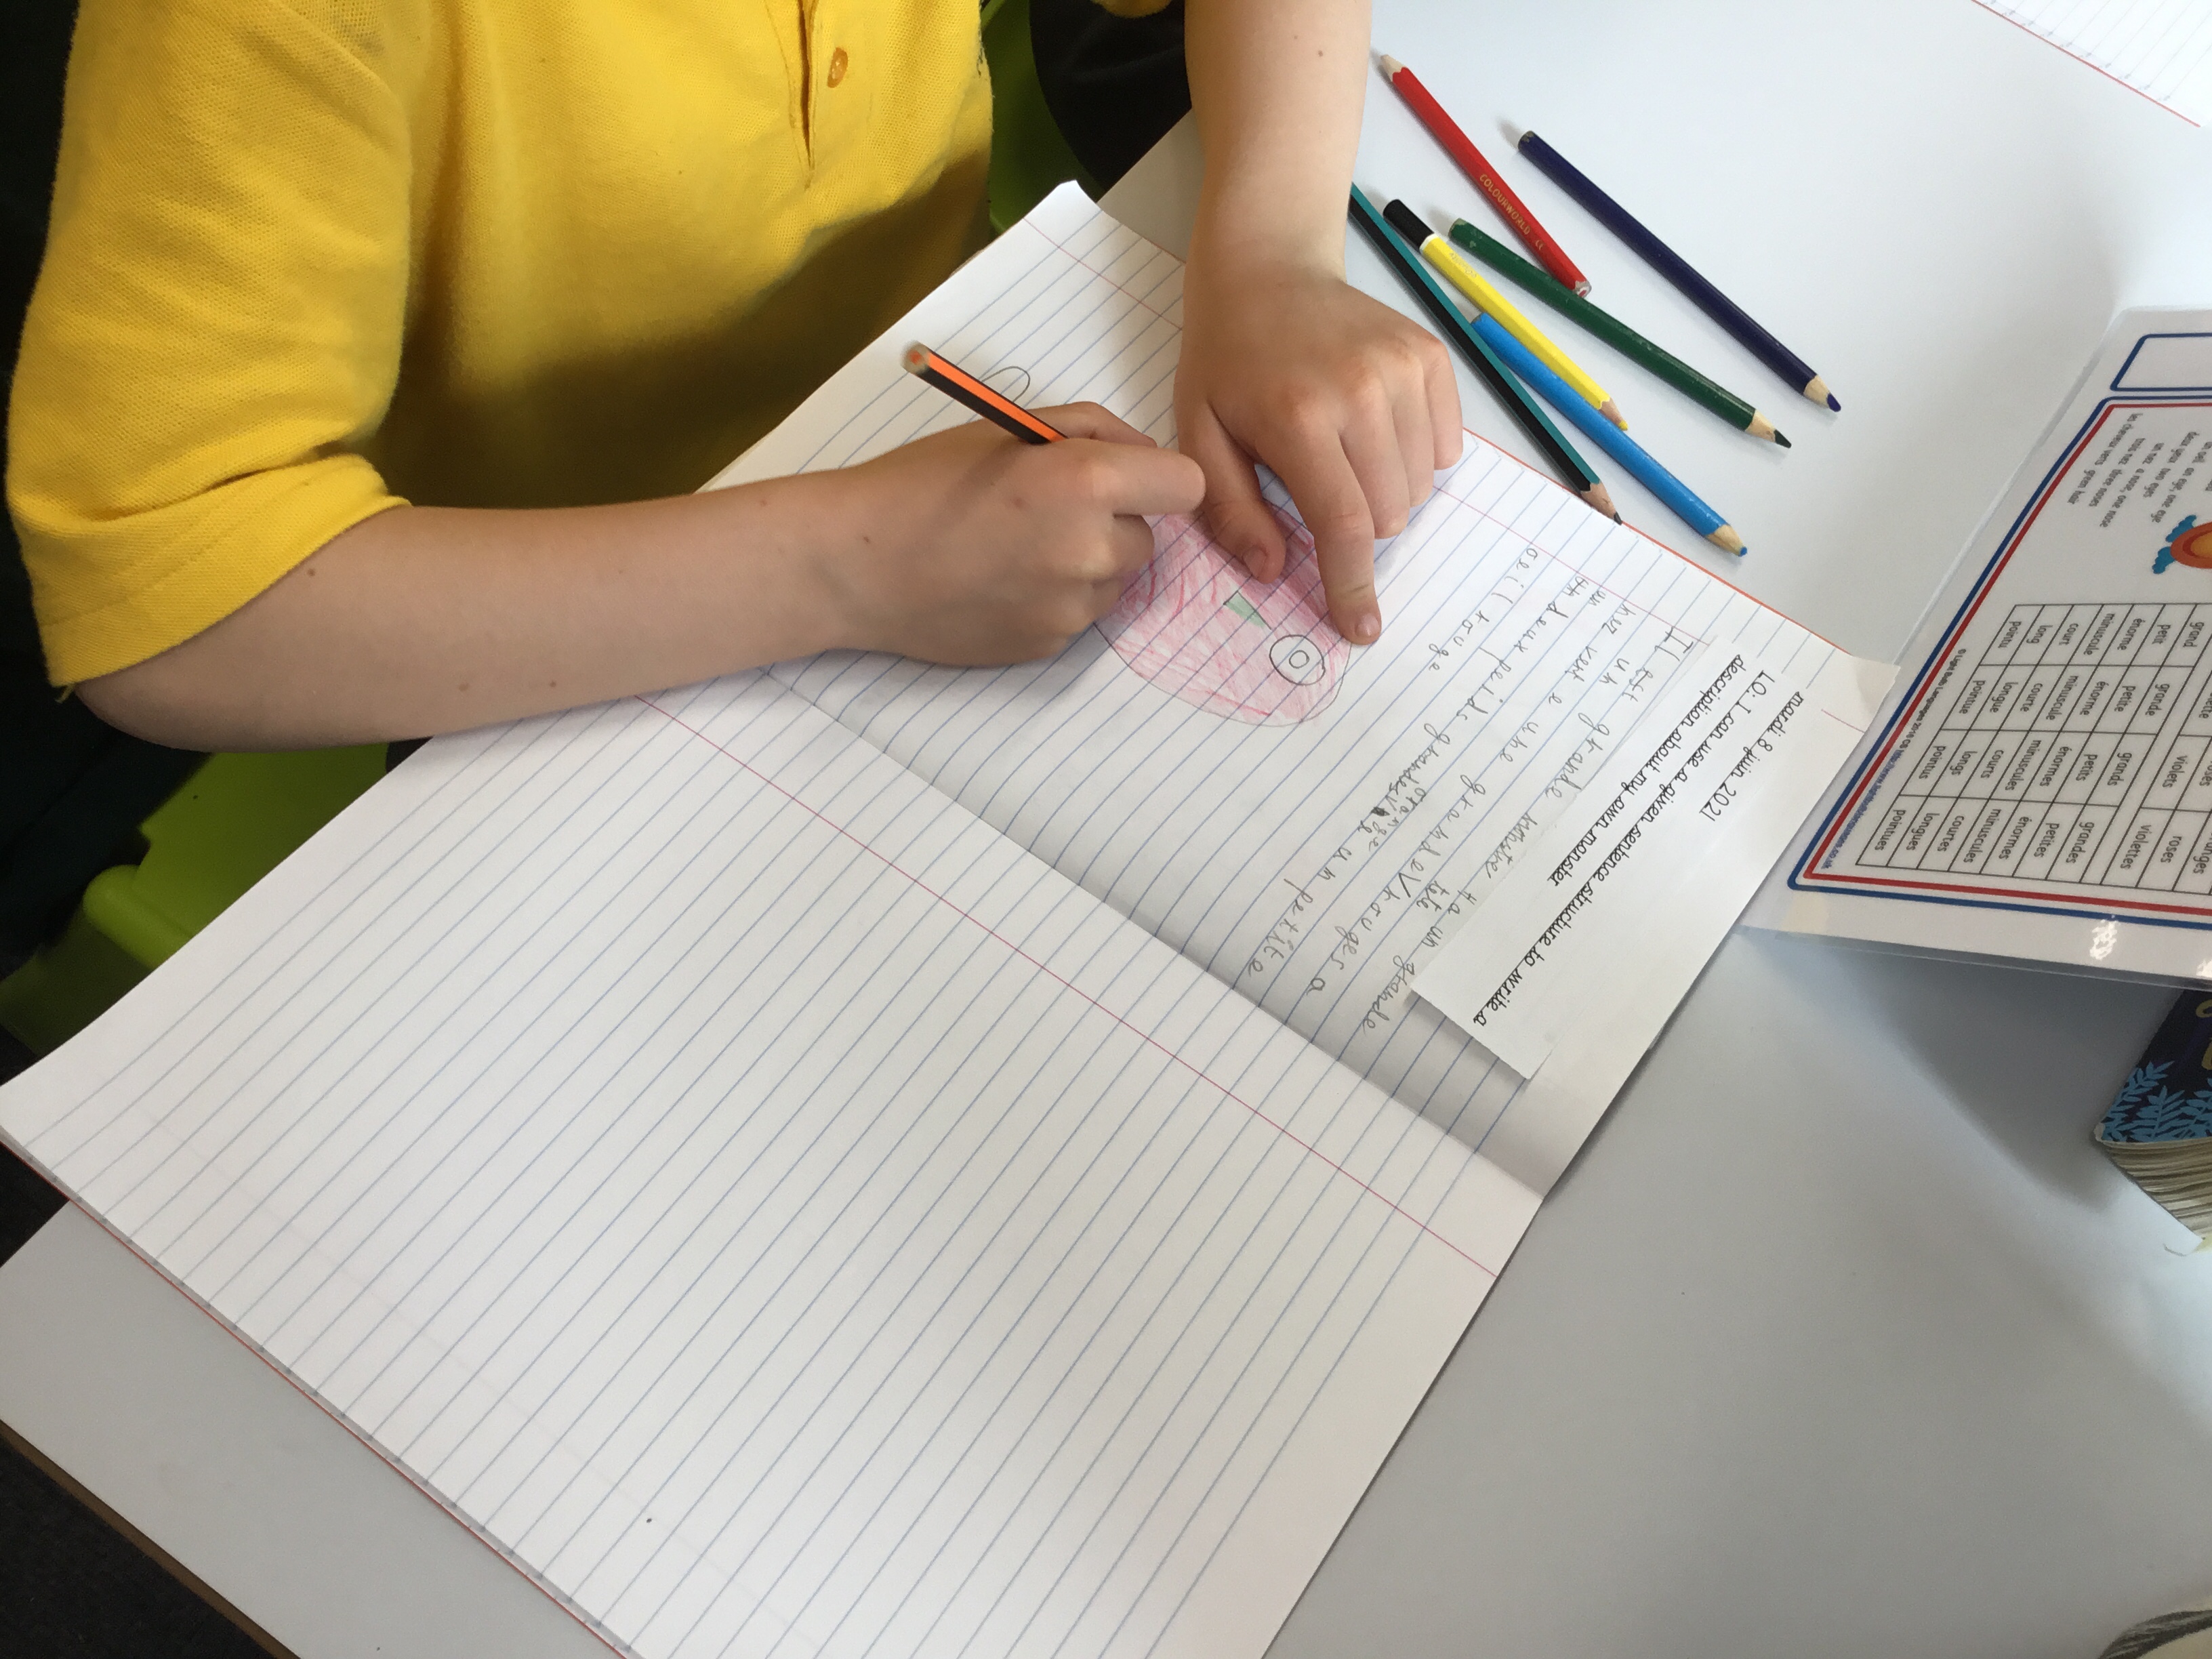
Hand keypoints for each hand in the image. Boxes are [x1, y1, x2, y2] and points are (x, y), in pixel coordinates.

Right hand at [813, 403, 1204, 663]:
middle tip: (1043, 509)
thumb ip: (1092, 431)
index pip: (1188, 486)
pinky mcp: (1050, 645)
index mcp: (1087, 484)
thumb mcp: (1009, 428)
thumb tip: (1143, 455)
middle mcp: (1091, 551)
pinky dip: (1053, 598)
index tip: (1127, 479)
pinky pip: (1078, 615)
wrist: (858, 565)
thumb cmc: (924, 482)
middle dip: (1112, 521)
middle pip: (1149, 537)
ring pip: (1116, 580)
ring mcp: (1072, 607)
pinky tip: (998, 581)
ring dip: (1085, 562)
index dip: (1159, 479)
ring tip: (1015, 547)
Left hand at [1175, 253, 1461, 643]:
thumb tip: (1275, 571)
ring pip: (1420, 487)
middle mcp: (1362, 392)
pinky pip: (1445, 447)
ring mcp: (1404, 370)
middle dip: (1357, 525)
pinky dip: (1415, 457)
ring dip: (1385, 491)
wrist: (1267, 270)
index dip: (1352, 585)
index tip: (1361, 627)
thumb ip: (1232, 510)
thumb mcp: (1200, 436)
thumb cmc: (1227, 361)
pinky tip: (1373, 428)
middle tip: (1319, 485)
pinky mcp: (1431, 357)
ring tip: (1342, 451)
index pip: (1344, 524)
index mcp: (1300, 417)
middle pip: (1389, 514)